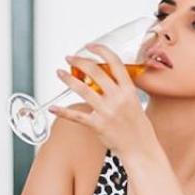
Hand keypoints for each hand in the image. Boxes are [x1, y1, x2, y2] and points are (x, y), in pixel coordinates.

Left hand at [49, 43, 157, 161]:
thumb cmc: (139, 128)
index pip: (115, 63)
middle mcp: (118, 98)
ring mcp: (107, 111)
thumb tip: (108, 80)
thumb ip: (122, 91)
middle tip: (69, 58)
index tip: (90, 46)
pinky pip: (76, 116)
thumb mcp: (135, 103)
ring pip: (83, 89)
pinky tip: (53, 107)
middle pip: (95, 72)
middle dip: (79, 61)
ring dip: (68, 79)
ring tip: (59, 72)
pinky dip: (62, 111)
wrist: (141, 149)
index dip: (101, 50)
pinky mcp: (97, 125)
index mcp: (128, 90)